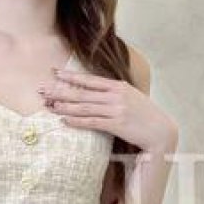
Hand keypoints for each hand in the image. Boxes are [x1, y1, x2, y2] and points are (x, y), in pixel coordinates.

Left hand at [39, 66, 178, 151]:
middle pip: (82, 93)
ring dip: (64, 107)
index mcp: (118, 86)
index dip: (70, 76)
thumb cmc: (146, 115)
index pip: (89, 79)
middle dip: (60, 91)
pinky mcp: (117, 124)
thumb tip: (96, 92)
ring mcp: (116, 109)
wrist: (162, 131)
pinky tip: (64, 120)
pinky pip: (92, 122)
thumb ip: (114, 93)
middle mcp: (116, 95)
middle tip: (42, 90)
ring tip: (49, 106)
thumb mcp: (131, 97)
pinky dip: (77, 121)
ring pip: (84, 107)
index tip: (54, 72)